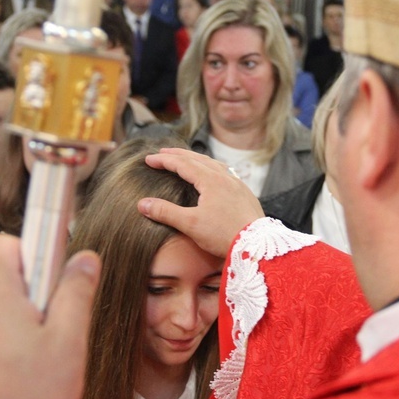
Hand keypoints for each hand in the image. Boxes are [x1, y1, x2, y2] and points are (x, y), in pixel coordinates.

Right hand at [138, 148, 263, 257]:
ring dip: (197, 159)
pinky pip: (226, 173)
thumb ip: (166, 212)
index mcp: (210, 180)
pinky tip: (214, 176)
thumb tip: (142, 204)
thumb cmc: (224, 235)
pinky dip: (213, 169)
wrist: (256, 246)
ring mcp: (238, 185)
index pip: (182, 164)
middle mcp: (225, 177)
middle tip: (163, 152)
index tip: (148, 159)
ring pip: (214, 165)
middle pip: (198, 159)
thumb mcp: (190, 224)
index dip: (164, 161)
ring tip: (187, 159)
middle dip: (179, 155)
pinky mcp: (246, 195)